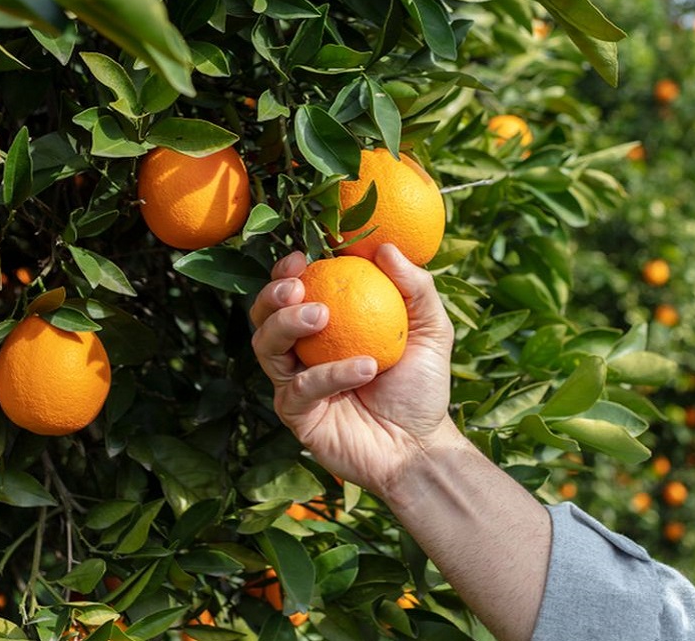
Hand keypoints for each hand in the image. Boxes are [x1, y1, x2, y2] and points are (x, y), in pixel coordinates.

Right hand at [250, 243, 456, 496]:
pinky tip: (365, 367)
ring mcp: (295, 385)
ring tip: (323, 315)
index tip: (302, 257)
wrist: (420, 446)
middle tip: (298, 287)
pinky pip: (300, 389)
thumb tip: (387, 248)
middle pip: (263, 317)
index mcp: (324, 328)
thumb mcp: (431, 328)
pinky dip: (330, 374)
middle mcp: (301, 354)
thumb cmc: (422, 386)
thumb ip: (415, 287)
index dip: (286, 271)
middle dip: (272, 296)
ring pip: (266, 348)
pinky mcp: (297, 416)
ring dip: (288, 325)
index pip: (292, 293)